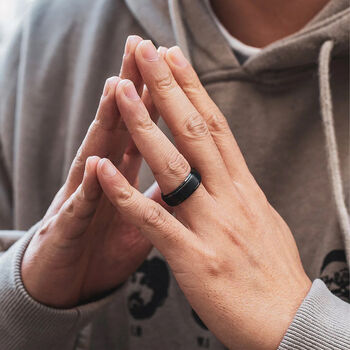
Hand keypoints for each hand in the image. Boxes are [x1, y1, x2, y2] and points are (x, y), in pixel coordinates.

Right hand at [22, 36, 165, 307]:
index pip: (144, 130)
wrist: (66, 284)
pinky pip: (79, 209)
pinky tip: (96, 167)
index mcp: (122, 176)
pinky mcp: (66, 232)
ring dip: (106, 123)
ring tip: (116, 87)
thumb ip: (161, 193)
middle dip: (133, 90)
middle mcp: (101, 181)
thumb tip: (190, 173)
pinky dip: (89, 189)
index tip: (174, 66)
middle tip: (143, 49)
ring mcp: (82, 203)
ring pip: (96, 157)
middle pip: (120, 129)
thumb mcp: (138, 218)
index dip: (159, 100)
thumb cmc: (103, 245)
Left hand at [96, 41, 311, 349]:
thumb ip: (237, 191)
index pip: (215, 126)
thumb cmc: (273, 271)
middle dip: (169, 88)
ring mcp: (212, 226)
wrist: (289, 322)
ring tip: (123, 91)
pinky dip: (125, 193)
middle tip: (148, 52)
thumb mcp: (260, 220)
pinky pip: (153, 219)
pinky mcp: (194, 259)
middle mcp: (229, 198)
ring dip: (144, 126)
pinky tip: (102, 169)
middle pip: (194, 132)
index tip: (175, 60)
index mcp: (244, 188)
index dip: (194, 89)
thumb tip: (224, 170)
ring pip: (172, 166)